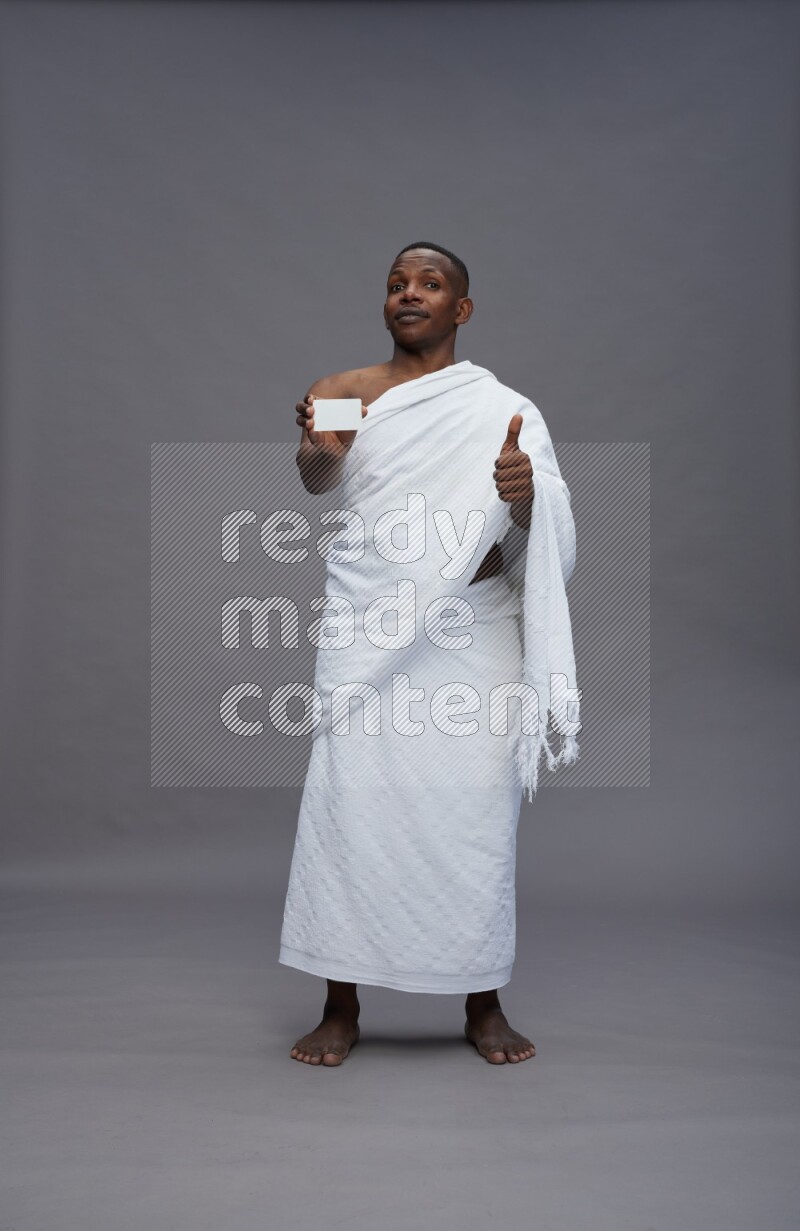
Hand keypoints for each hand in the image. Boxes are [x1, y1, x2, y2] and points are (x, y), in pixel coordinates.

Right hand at [296, 394, 368, 458]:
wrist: (345, 445)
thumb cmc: (346, 428)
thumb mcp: (353, 420)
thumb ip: (358, 414)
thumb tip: (364, 409)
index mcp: (321, 406)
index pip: (310, 399)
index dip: (309, 398)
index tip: (312, 399)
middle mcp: (313, 415)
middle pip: (301, 407)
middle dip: (303, 407)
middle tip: (311, 410)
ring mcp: (311, 427)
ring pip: (300, 420)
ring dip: (303, 420)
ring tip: (310, 423)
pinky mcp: (314, 438)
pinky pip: (309, 435)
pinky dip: (311, 434)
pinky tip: (314, 433)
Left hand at [494, 414, 533, 528]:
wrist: (527, 486)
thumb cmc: (515, 464)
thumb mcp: (512, 448)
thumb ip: (513, 433)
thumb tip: (518, 415)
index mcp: (524, 458)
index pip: (498, 462)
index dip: (498, 464)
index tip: (504, 464)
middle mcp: (529, 471)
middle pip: (498, 475)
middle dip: (498, 476)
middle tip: (505, 475)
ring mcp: (528, 485)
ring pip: (500, 487)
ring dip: (500, 486)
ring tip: (508, 483)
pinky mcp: (525, 497)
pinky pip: (504, 497)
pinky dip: (504, 495)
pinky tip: (510, 491)